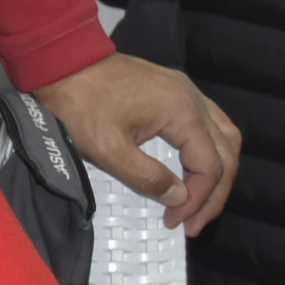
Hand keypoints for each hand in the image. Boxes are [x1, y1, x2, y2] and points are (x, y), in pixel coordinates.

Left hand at [33, 51, 241, 233]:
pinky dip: (207, 149)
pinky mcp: (171, 88)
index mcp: (182, 112)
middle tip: (194, 223)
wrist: (59, 61)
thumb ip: (146, 176)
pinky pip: (207, 122)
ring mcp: (184, 89)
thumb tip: (179, 196)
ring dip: (217, 171)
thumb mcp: (108, 149)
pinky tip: (193, 167)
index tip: (176, 222)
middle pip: (226, 153)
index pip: (210, 167)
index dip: (197, 200)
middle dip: (214, 193)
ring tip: (200, 200)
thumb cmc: (79, 102)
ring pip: (223, 136)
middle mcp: (191, 97)